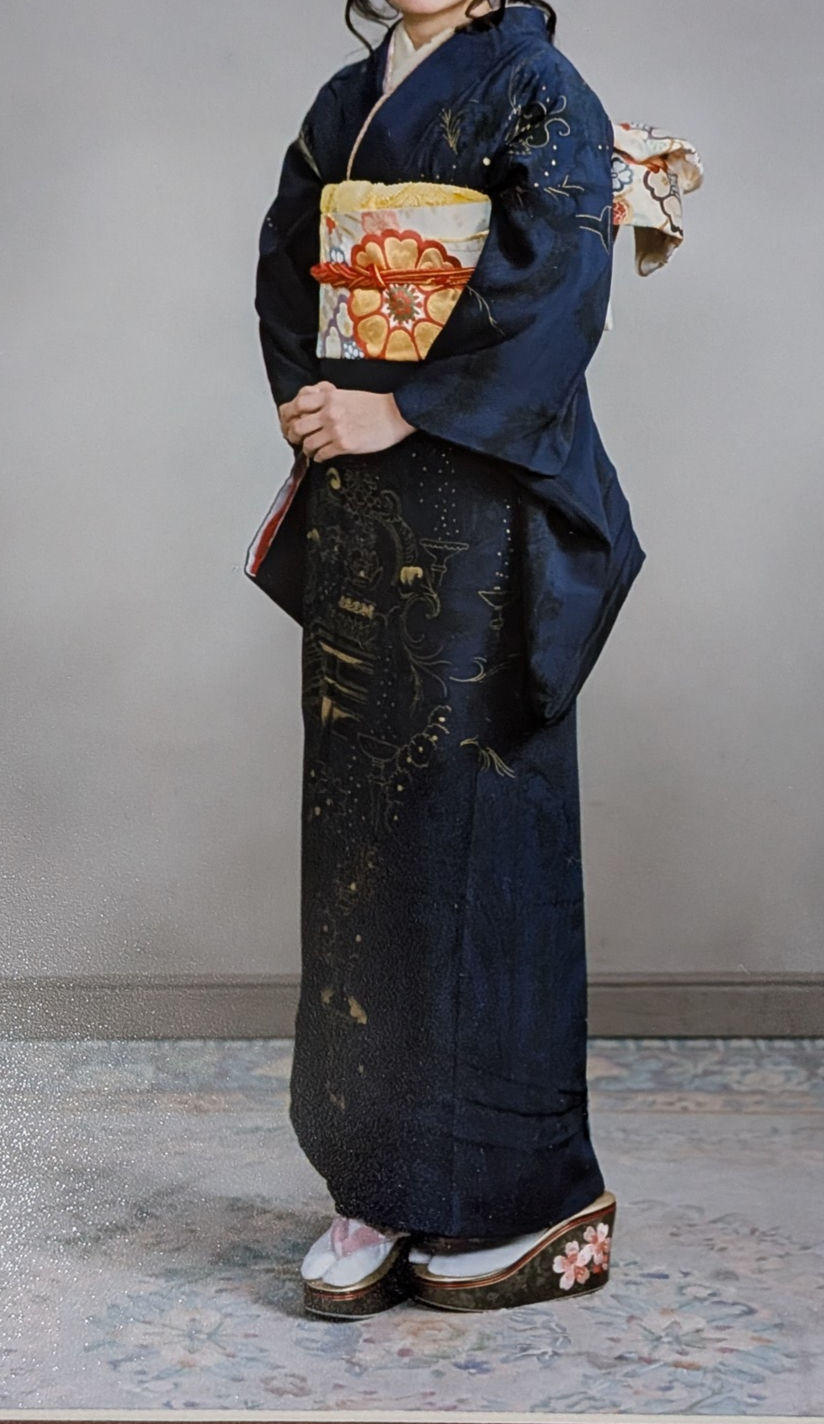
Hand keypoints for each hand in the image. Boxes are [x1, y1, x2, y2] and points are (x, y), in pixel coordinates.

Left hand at [277, 382, 415, 460]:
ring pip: (307, 443)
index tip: (290, 420)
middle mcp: (329, 413)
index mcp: (330, 397)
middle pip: (298, 426)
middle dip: (294, 435)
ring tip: (310, 450)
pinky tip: (321, 456)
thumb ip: (328, 398)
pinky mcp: (344, 445)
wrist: (395, 414)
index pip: (298, 404)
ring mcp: (335, 430)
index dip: (290, 414)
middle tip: (296, 439)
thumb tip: (314, 404)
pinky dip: (318, 457)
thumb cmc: (376, 405)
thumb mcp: (347, 394)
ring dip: (306, 449)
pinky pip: (322, 454)